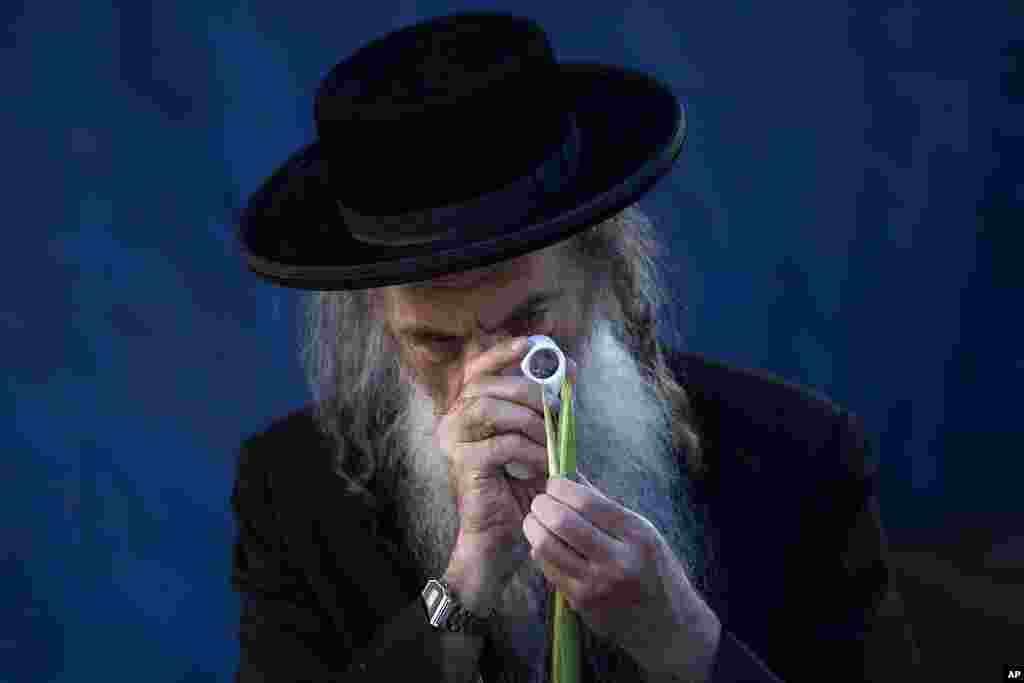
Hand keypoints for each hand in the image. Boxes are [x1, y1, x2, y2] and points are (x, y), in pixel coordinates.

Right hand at [438, 336, 555, 600]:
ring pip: (492, 408)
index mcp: (468, 410)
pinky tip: (545, 465)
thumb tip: (570, 367)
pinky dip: (532, 452)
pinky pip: (503, 444)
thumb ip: (550, 407)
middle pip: (488, 385)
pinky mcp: (462, 464)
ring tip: (553, 441)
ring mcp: (453, 442)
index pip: (478, 369)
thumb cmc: (522, 491)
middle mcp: (453, 420)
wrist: (504, 541)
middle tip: (559, 408)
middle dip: (530, 391)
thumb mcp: (540, 441)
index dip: (503, 352)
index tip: (532, 344)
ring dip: (531, 421)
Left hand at [523, 473, 719, 677]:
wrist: (668, 626)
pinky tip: (547, 545)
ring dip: (533, 527)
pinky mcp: (582, 603)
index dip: (560, 486)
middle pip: (561, 522)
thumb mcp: (643, 532)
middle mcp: (618, 560)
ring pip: (545, 546)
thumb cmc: (655, 570)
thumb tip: (570, 474)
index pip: (586, 501)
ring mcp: (598, 585)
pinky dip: (540, 551)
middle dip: (541, 505)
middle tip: (540, 501)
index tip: (554, 483)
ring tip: (536, 520)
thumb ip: (605, 504)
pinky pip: (548, 569)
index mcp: (637, 534)